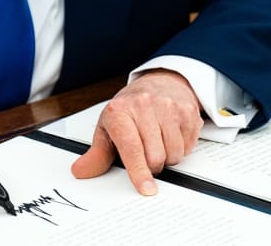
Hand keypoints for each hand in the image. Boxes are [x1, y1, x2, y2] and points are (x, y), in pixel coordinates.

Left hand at [70, 70, 201, 194]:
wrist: (159, 82)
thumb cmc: (131, 108)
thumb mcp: (108, 127)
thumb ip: (97, 153)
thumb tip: (82, 170)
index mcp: (119, 111)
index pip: (130, 147)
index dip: (138, 171)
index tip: (146, 188)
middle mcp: (144, 105)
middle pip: (155, 156)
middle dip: (151, 166)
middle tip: (145, 155)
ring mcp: (167, 106)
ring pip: (173, 154)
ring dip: (167, 157)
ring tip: (157, 141)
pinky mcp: (187, 110)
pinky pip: (188, 147)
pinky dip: (180, 148)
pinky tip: (170, 134)